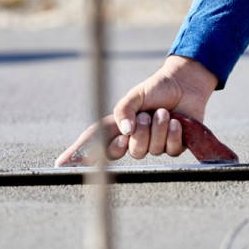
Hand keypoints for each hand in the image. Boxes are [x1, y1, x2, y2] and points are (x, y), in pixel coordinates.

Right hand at [54, 55, 218, 165]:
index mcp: (120, 128)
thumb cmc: (156, 88)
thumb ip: (123, 111)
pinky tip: (177, 121)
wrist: (184, 83)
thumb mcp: (134, 96)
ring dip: (159, 127)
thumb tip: (124, 132)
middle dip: (140, 132)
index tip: (64, 165)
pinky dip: (173, 133)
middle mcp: (135, 139)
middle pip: (131, 151)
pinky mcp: (174, 146)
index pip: (97, 145)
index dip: (80, 156)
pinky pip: (170, 149)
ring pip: (152, 149)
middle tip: (146, 115)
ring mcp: (154, 144)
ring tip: (164, 112)